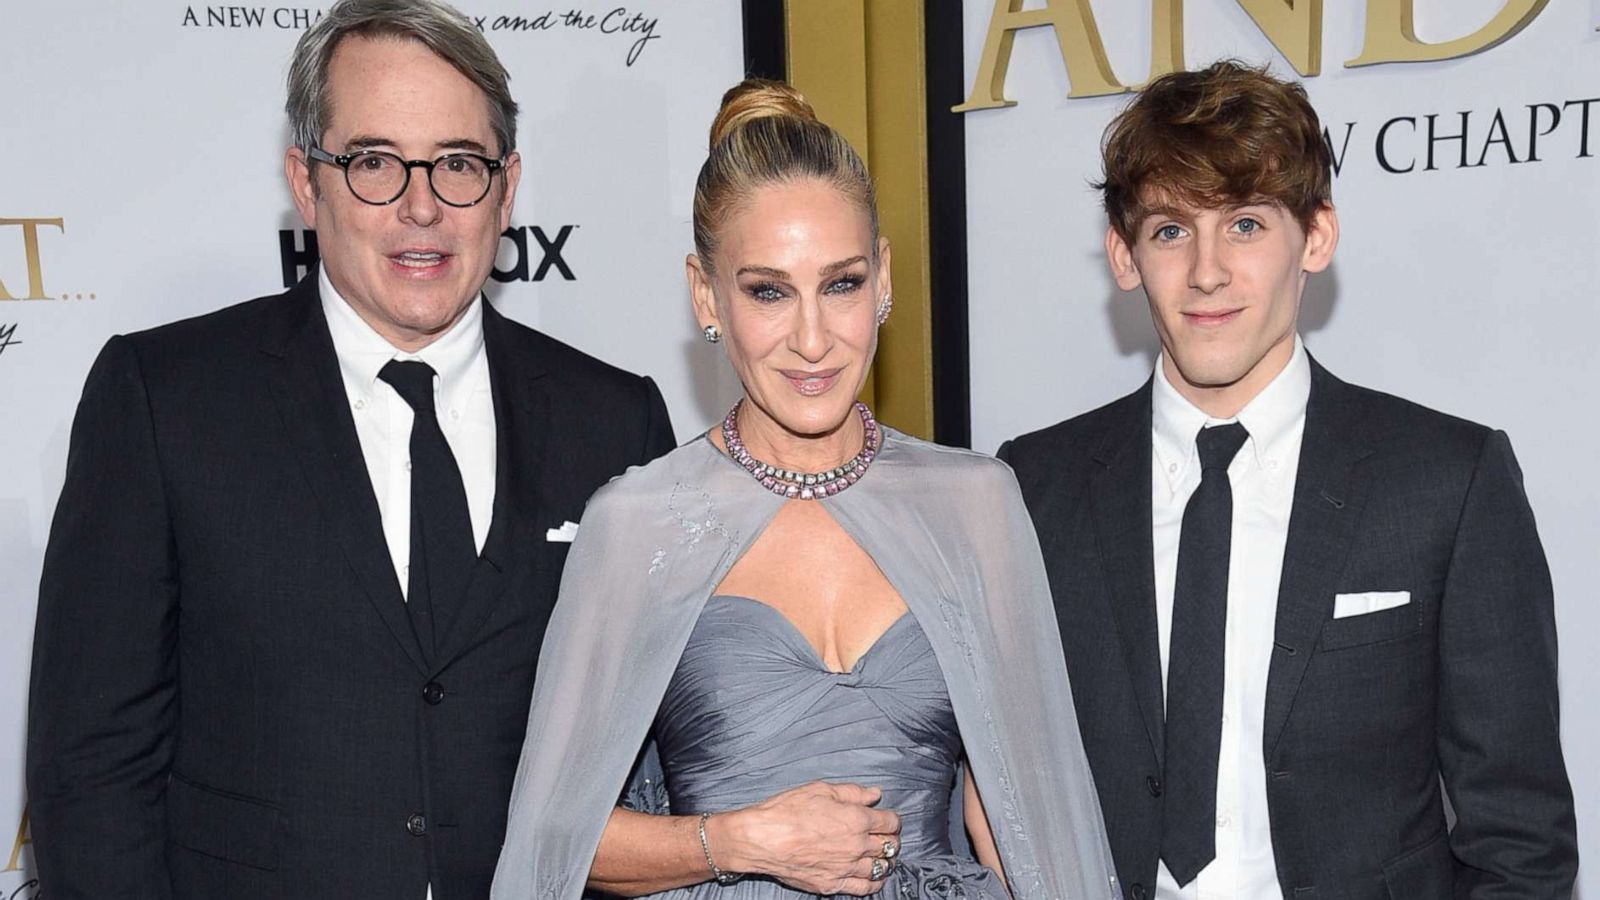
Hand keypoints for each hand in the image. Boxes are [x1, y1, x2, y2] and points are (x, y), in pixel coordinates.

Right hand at [706, 781, 901, 895]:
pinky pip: (865, 888)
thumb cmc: (787, 811)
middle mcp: (857, 845)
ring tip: (882, 857)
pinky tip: (874, 877)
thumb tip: (875, 795)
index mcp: (856, 819)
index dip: (892, 820)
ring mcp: (846, 868)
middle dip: (891, 840)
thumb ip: (853, 793)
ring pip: (882, 868)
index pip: (891, 822)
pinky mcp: (833, 884)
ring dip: (886, 861)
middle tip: (886, 837)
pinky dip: (875, 883)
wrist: (762, 838)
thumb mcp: (821, 789)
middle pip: (889, 846)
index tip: (888, 819)